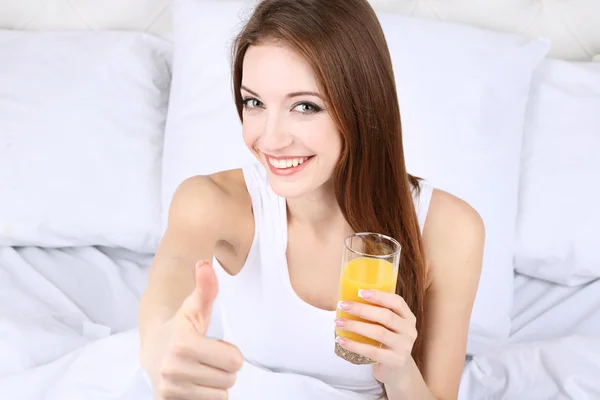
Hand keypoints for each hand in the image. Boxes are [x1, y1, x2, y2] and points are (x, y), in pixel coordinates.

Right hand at [140, 260, 243, 399]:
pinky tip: (194, 384)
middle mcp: (173, 369)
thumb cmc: (181, 327)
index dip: (230, 353)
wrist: (153, 350)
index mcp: (183, 344)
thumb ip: (205, 288)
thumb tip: (204, 264)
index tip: (214, 345)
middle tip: (207, 358)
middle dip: (223, 369)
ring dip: (215, 384)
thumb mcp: (195, 307)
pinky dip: (205, 397)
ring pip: (220, 396)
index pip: (235, 361)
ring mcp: (170, 389)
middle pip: (229, 379)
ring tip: (200, 370)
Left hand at [334, 290, 416, 385]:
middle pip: (386, 316)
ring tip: (338, 321)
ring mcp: (404, 347)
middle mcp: (409, 331)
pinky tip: (341, 340)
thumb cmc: (386, 341)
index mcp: (408, 317)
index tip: (359, 292)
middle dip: (362, 309)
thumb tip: (348, 299)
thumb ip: (377, 313)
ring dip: (355, 325)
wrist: (396, 370)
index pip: (397, 302)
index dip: (379, 295)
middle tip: (342, 305)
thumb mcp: (388, 326)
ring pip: (378, 332)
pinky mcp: (395, 361)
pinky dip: (354, 345)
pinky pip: (372, 351)